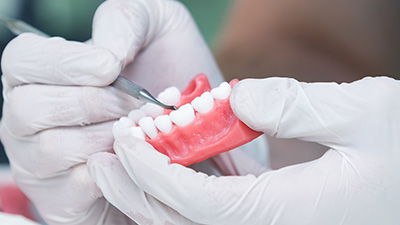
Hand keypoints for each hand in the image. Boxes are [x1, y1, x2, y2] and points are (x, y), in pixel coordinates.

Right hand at [0, 0, 223, 223]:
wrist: (190, 131)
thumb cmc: (167, 78)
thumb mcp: (156, 30)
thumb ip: (125, 21)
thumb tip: (105, 54)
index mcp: (43, 73)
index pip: (21, 61)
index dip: (62, 63)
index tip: (109, 67)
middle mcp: (30, 117)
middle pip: (30, 108)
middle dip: (94, 103)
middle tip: (137, 104)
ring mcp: (42, 161)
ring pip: (54, 148)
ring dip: (108, 136)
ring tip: (142, 129)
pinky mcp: (63, 197)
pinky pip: (75, 186)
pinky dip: (114, 169)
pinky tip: (138, 155)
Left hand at [88, 76, 399, 223]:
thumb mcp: (368, 115)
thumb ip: (301, 106)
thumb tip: (240, 97)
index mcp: (286, 214)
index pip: (196, 204)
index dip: (153, 173)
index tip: (127, 139)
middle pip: (182, 221)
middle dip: (136, 188)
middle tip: (106, 152)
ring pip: (192, 220)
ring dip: (155, 187)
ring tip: (129, 153)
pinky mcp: (271, 217)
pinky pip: (215, 210)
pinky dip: (187, 185)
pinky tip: (180, 155)